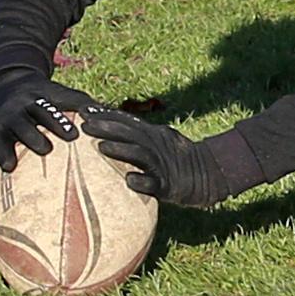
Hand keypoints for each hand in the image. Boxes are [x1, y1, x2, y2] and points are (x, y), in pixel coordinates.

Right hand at [0, 74, 89, 178]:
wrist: (4, 83)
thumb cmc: (40, 94)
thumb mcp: (57, 92)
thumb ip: (80, 102)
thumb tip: (107, 113)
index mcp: (34, 100)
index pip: (48, 110)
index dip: (59, 121)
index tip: (74, 134)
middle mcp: (14, 111)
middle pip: (23, 123)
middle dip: (33, 136)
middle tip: (46, 150)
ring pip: (0, 137)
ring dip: (4, 151)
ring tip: (9, 167)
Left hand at [86, 104, 216, 207]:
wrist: (211, 174)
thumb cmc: (179, 160)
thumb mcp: (160, 141)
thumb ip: (139, 137)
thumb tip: (111, 132)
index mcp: (154, 135)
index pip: (127, 122)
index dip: (106, 115)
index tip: (84, 110)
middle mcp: (157, 146)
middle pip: (131, 134)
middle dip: (107, 127)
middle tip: (85, 124)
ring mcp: (163, 165)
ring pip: (141, 155)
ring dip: (121, 150)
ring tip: (102, 147)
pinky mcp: (169, 185)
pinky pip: (155, 184)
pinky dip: (142, 181)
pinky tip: (130, 180)